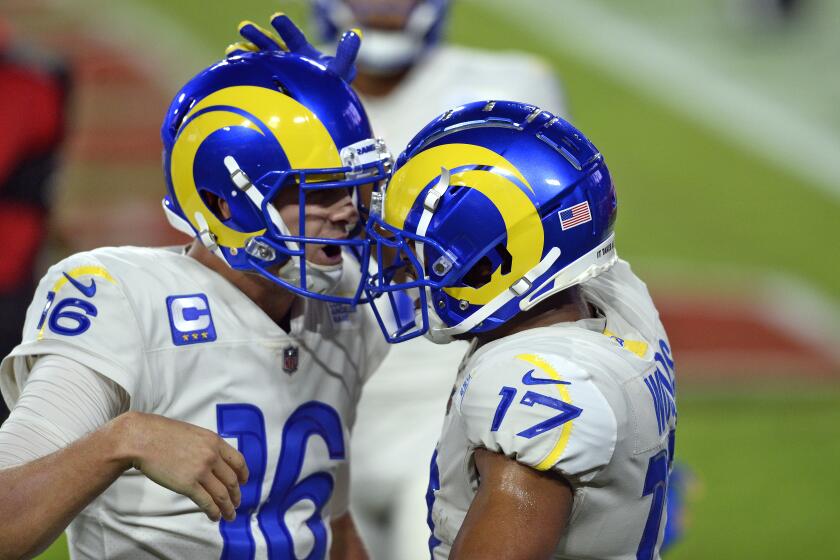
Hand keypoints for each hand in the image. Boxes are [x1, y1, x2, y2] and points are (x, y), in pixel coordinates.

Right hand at [115, 412, 248, 521]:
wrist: (143, 438)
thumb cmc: (163, 434)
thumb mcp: (194, 434)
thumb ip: (207, 446)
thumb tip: (214, 461)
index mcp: (215, 441)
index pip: (238, 461)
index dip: (243, 474)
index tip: (244, 482)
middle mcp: (212, 456)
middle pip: (232, 480)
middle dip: (236, 495)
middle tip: (236, 503)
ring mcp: (201, 471)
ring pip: (222, 494)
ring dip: (228, 507)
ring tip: (229, 515)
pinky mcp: (188, 484)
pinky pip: (207, 502)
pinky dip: (214, 511)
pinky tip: (215, 516)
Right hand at [225, 12, 360, 81]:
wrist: (324, 112)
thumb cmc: (333, 90)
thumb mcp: (340, 71)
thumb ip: (346, 53)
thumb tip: (355, 32)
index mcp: (304, 54)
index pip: (294, 38)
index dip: (285, 28)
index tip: (275, 18)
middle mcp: (288, 61)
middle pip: (272, 47)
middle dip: (258, 37)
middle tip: (243, 27)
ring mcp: (277, 75)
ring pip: (260, 61)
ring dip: (246, 53)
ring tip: (231, 50)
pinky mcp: (270, 89)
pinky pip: (255, 80)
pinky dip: (244, 73)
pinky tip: (231, 67)